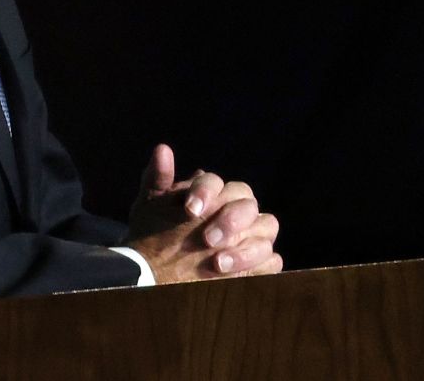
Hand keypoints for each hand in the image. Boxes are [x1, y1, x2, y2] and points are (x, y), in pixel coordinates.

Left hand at [125, 143, 281, 283]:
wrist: (157, 270)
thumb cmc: (155, 233)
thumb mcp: (151, 206)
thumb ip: (157, 178)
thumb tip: (162, 149)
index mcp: (214, 192)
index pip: (217, 182)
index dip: (205, 192)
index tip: (189, 209)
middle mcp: (237, 209)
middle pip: (247, 202)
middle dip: (230, 219)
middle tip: (207, 238)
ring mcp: (252, 235)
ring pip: (267, 226)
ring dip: (245, 246)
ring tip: (218, 262)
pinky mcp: (260, 263)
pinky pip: (273, 260)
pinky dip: (257, 265)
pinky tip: (234, 275)